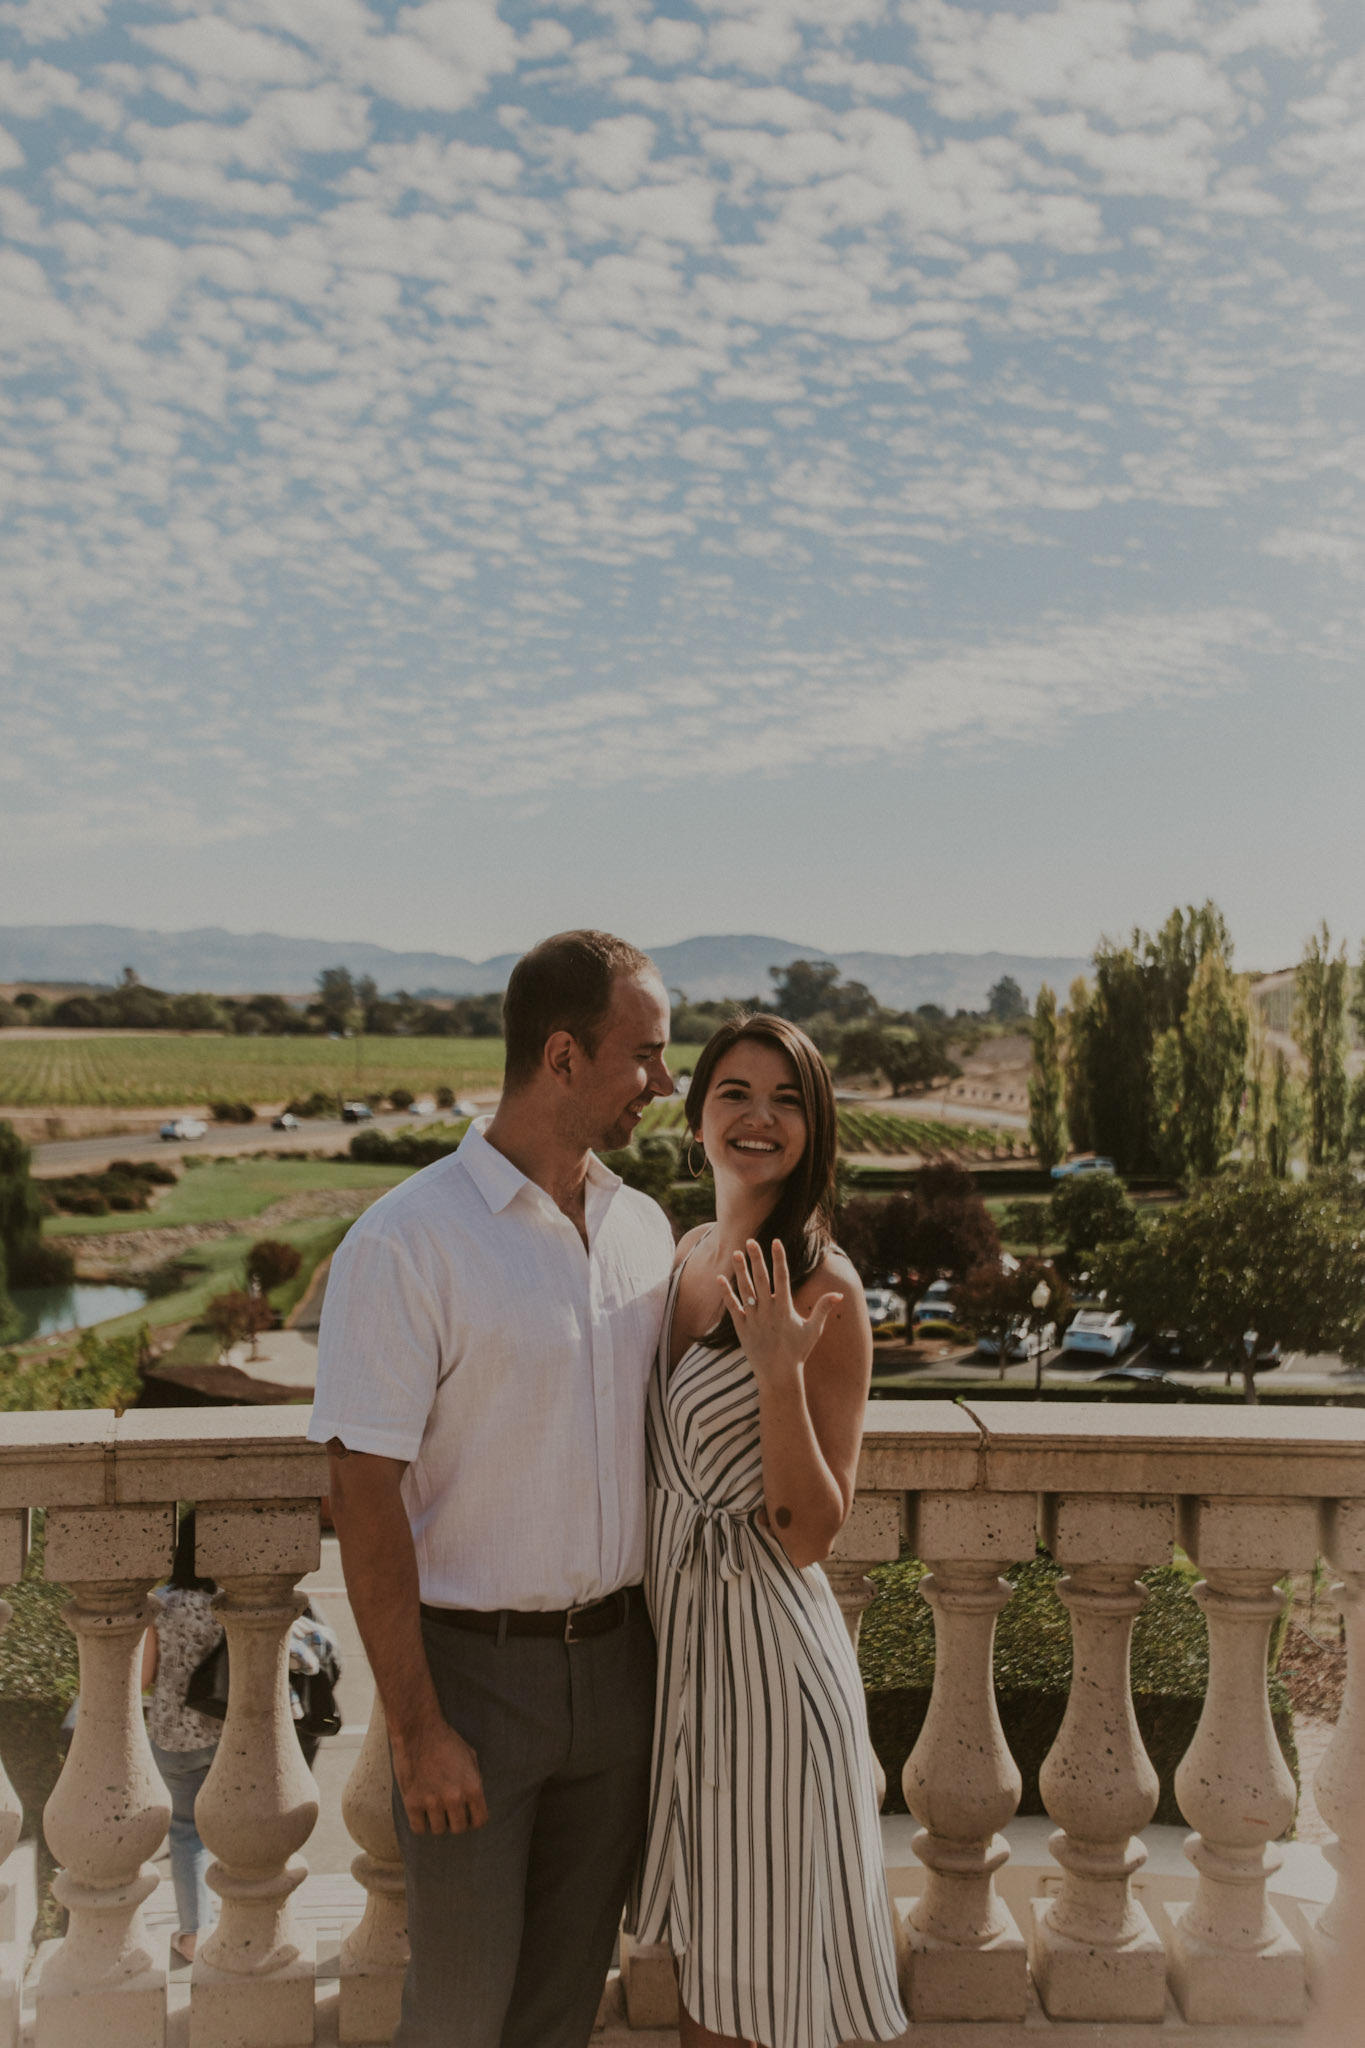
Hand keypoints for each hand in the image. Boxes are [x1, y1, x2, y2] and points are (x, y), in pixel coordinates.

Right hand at [390, 1715, 488, 1834]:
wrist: (418, 1729)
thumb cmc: (446, 1740)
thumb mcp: (470, 1757)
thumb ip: (474, 1781)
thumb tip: (474, 1803)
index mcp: (473, 1787)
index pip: (480, 1821)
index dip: (473, 1821)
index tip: (467, 1817)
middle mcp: (455, 1798)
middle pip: (459, 1829)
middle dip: (455, 1821)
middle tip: (448, 1811)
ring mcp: (433, 1802)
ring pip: (439, 1830)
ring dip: (437, 1822)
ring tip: (433, 1808)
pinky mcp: (412, 1802)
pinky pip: (418, 1828)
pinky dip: (420, 1823)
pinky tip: (420, 1812)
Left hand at [719, 1238, 843, 1383]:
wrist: (779, 1375)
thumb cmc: (798, 1352)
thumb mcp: (813, 1330)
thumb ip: (823, 1309)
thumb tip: (839, 1294)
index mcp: (785, 1309)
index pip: (782, 1278)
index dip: (779, 1259)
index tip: (776, 1242)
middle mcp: (768, 1311)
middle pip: (761, 1279)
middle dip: (756, 1259)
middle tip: (750, 1241)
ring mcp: (754, 1319)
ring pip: (745, 1290)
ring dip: (740, 1271)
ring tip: (736, 1253)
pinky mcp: (742, 1328)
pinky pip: (732, 1307)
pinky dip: (726, 1293)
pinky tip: (720, 1279)